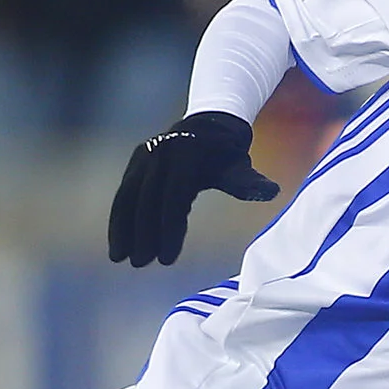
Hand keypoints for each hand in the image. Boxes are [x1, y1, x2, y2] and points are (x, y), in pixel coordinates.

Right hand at [108, 111, 278, 266]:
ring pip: (128, 197)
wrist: (209, 125)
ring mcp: (144, 156)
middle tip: (142, 264)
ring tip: (121, 259)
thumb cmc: (227, 154)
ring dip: (122, 228)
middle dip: (143, 234)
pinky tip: (117, 244)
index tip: (168, 259)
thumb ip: (249, 183)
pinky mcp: (135, 163)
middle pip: (147, 200)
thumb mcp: (240, 167)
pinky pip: (123, 194)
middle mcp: (160, 154)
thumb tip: (271, 191)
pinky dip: (118, 219)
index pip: (174, 198)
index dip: (170, 230)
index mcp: (185, 156)